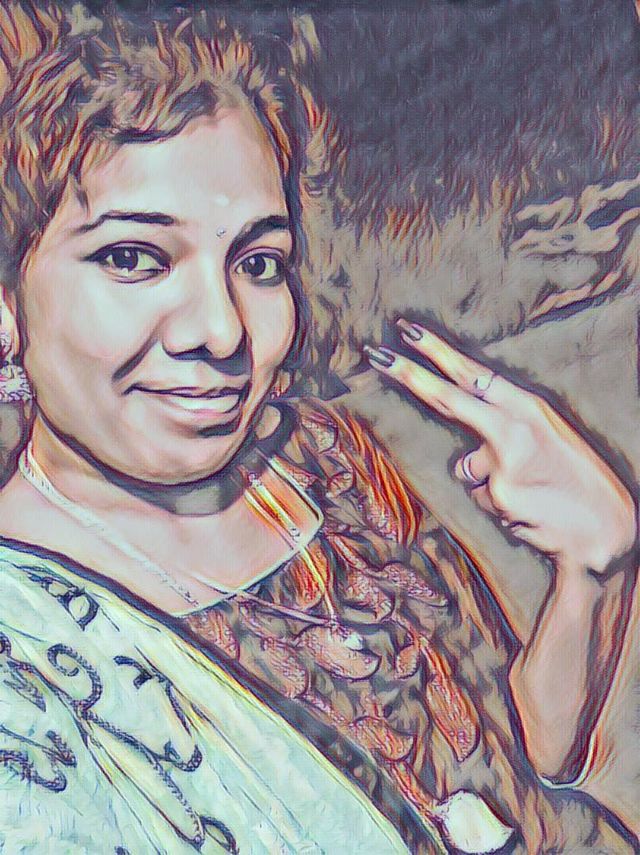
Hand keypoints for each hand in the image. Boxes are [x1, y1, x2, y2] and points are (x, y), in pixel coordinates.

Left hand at [364, 320, 636, 574]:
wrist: (608, 528)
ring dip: (488, 484)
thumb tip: (464, 456)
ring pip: (468, 469)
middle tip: (376, 354)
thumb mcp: (544, 440)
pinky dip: (499, 507)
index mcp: (527, 406)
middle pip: (448, 396)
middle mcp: (513, 425)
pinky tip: (529, 511)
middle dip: (408, 374)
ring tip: (531, 493)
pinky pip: (481, 498)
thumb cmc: (575, 481)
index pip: (471, 372)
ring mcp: (504, 458)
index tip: (405, 330)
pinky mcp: (499, 493)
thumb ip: (499, 436)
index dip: (436, 351)